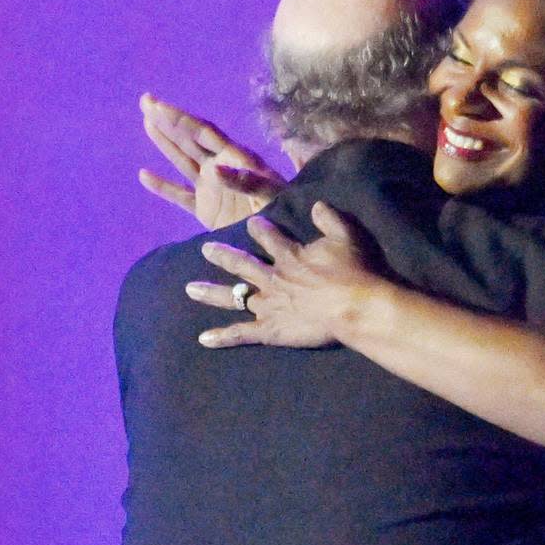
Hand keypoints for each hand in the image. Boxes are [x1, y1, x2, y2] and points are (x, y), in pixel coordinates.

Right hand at [138, 93, 286, 229]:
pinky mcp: (206, 209)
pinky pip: (179, 196)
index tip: (159, 105)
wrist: (282, 238)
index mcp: (237, 159)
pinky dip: (162, 187)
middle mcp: (221, 167)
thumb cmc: (284, 212)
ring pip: (182, 160)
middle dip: (168, 120)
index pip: (204, 132)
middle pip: (190, 139)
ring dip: (165, 143)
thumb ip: (245, 181)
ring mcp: (212, 188)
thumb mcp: (270, 195)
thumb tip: (215, 168)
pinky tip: (144, 175)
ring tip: (147, 122)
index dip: (181, 119)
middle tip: (146, 100)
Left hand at [186, 202, 385, 348]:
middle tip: (206, 249)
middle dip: (223, 255)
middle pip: (242, 264)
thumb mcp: (346, 235)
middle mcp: (272, 277)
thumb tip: (316, 205)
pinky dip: (222, 337)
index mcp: (289, 255)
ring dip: (210, 292)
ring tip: (190, 288)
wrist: (355, 306)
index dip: (259, 229)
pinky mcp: (270, 330)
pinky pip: (241, 333)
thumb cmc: (354, 271)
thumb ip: (329, 218)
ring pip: (233, 296)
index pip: (269, 238)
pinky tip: (203, 339)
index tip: (252, 223)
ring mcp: (268, 304)